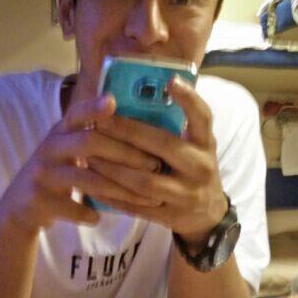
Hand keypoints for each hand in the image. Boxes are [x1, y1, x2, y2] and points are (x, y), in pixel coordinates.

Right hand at [0, 94, 161, 231]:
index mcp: (60, 132)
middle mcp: (49, 148)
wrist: (20, 206)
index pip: (77, 113)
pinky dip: (86, 214)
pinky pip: (70, 208)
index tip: (113, 101)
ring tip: (144, 199)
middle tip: (155, 164)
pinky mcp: (37, 200)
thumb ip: (93, 138)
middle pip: (88, 143)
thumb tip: (141, 127)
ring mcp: (42, 174)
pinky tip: (98, 217)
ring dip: (119, 190)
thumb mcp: (67, 149)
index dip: (94, 107)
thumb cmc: (58, 173)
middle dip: (125, 153)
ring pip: (84, 179)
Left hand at [88, 77, 227, 245]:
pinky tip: (92, 184)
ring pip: (144, 180)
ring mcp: (186, 194)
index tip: (170, 80)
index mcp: (206, 144)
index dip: (188, 99)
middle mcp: (200, 167)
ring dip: (112, 168)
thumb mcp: (195, 147)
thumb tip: (137, 98)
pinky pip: (135, 205)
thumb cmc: (193, 169)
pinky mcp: (170, 216)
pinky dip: (112, 194)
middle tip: (100, 120)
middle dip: (127, 131)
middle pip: (163, 145)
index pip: (203, 117)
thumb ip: (176, 127)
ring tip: (88, 155)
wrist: (208, 214)